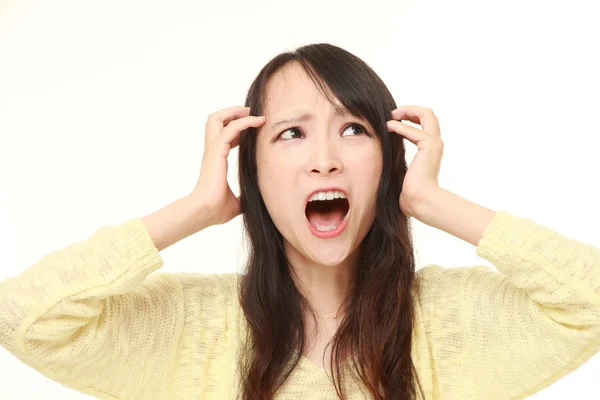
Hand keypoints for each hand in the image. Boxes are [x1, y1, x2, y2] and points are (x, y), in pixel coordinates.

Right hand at [188, 106, 264, 225]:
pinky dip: (245, 121)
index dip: (236, 128)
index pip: (222, 135)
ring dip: (235, 111)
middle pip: (215, 120)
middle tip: (249, 112)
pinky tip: (257, 122)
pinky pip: (231, 128)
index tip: (252, 127)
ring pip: (217, 118)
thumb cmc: (216, 209)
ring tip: (252, 112)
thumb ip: (245, 196)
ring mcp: (213, 150)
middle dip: (232, 112)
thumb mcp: (236, 202)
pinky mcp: (217, 151)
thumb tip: (257, 201)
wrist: (205, 212)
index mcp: (215, 160)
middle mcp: (212, 151)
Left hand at [386, 106, 443, 217]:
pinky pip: (413, 130)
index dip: (410, 117)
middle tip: (393, 113)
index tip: (393, 120)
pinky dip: (400, 126)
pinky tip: (388, 127)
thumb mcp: (400, 169)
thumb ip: (396, 157)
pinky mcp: (429, 146)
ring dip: (407, 111)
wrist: (420, 201)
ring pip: (426, 114)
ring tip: (390, 116)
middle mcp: (435, 143)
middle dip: (410, 109)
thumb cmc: (409, 192)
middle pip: (428, 114)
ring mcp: (434, 144)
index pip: (425, 124)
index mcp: (429, 149)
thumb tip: (381, 156)